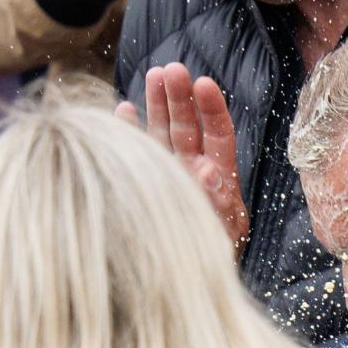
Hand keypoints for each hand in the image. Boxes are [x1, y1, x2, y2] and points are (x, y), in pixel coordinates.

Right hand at [116, 64, 249, 254]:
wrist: (186, 279)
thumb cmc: (214, 255)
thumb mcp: (224, 229)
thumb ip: (219, 201)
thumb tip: (209, 170)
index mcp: (219, 175)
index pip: (218, 134)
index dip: (212, 108)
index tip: (204, 83)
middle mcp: (192, 168)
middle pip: (188, 125)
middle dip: (181, 96)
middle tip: (173, 68)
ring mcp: (167, 172)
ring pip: (163, 132)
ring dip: (157, 104)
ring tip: (154, 74)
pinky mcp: (144, 181)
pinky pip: (136, 152)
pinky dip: (129, 132)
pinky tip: (123, 110)